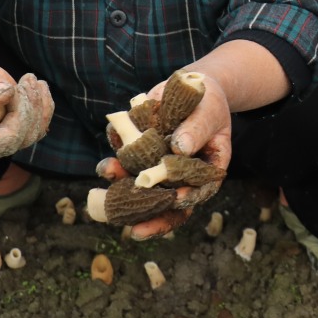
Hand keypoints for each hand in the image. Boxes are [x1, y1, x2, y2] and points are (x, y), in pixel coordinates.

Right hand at [0, 50, 53, 162]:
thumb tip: (4, 96)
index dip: (4, 129)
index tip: (14, 94)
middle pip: (11, 142)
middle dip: (25, 110)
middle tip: (27, 79)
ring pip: (28, 136)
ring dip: (36, 106)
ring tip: (29, 79)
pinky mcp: (13, 133)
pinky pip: (37, 127)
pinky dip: (43, 107)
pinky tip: (38, 86)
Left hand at [95, 67, 231, 239]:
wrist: (190, 87)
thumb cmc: (209, 104)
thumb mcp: (209, 113)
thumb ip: (197, 130)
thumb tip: (180, 148)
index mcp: (203, 174)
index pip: (197, 194)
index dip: (187, 200)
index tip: (176, 200)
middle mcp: (177, 177)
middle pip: (165, 203)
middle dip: (149, 216)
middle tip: (135, 230)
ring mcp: (155, 167)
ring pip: (138, 187)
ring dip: (121, 187)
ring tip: (111, 180)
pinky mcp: (137, 153)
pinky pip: (124, 162)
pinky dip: (115, 164)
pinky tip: (109, 164)